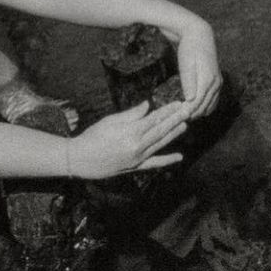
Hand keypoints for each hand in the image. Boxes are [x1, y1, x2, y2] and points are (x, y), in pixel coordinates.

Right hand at [66, 100, 188, 178]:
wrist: (82, 159)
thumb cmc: (93, 136)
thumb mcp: (110, 121)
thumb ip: (131, 114)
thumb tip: (147, 106)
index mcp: (131, 132)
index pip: (154, 119)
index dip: (167, 110)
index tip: (178, 103)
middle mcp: (138, 146)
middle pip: (161, 130)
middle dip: (175, 120)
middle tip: (188, 111)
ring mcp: (138, 158)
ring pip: (160, 144)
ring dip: (174, 134)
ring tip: (186, 125)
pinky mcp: (136, 167)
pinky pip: (155, 163)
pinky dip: (167, 160)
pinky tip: (179, 157)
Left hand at [176, 21, 221, 118]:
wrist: (199, 35)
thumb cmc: (189, 48)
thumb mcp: (186, 64)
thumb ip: (188, 82)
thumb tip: (191, 100)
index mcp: (208, 80)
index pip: (198, 103)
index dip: (188, 111)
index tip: (178, 116)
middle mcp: (216, 83)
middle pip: (204, 106)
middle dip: (193, 114)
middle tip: (179, 119)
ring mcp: (218, 82)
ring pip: (210, 105)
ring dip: (199, 112)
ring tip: (185, 116)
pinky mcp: (217, 81)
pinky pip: (213, 100)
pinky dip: (206, 107)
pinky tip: (196, 110)